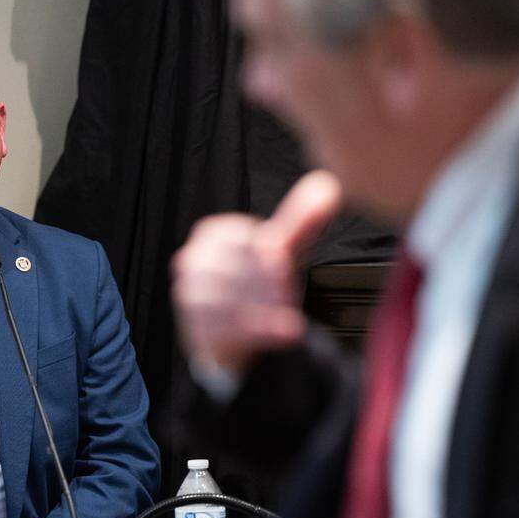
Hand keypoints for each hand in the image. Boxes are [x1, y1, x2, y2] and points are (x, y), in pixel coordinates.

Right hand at [172, 170, 342, 373]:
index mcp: (214, 233)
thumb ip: (302, 219)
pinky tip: (285, 331)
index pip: (242, 239)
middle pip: (235, 269)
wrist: (232, 331)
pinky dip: (260, 331)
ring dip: (263, 309)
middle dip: (267, 283)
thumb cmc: (256, 282)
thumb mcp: (282, 248)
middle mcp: (194, 261)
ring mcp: (191, 295)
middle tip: (288, 293)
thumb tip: (327, 186)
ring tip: (287, 317)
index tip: (286, 264)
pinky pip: (228, 328)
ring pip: (229, 300)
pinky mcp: (197, 329)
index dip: (269, 253)